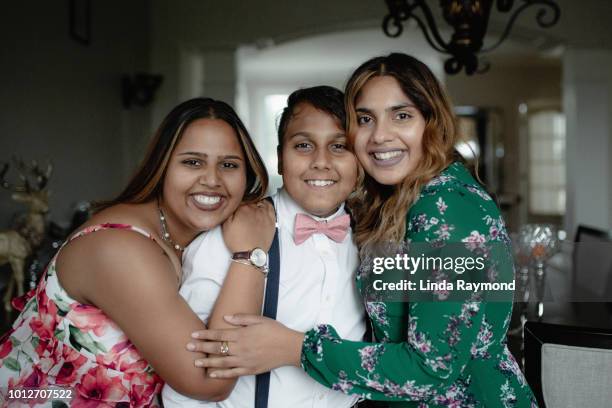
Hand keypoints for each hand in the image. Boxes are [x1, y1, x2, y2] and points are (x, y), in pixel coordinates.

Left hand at [186, 314, 304, 377]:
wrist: (289, 347)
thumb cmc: (275, 331)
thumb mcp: (259, 319)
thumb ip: (241, 318)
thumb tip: (225, 318)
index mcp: (242, 334)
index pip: (219, 334)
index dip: (205, 335)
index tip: (193, 335)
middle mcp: (241, 348)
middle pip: (217, 348)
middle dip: (201, 348)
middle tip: (188, 348)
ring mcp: (245, 360)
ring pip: (222, 362)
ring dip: (207, 362)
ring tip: (196, 362)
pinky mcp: (250, 370)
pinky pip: (232, 373)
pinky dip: (221, 374)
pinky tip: (212, 373)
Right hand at [223, 201, 275, 252]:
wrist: (250, 253)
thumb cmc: (236, 241)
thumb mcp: (225, 226)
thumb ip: (229, 212)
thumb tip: (232, 203)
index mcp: (242, 208)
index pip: (240, 198)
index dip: (238, 201)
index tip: (236, 203)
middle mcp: (254, 209)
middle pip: (250, 199)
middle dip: (247, 201)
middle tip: (244, 207)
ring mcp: (264, 214)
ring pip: (260, 201)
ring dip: (256, 202)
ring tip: (253, 205)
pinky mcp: (271, 220)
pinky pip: (270, 207)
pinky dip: (266, 204)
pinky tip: (263, 206)